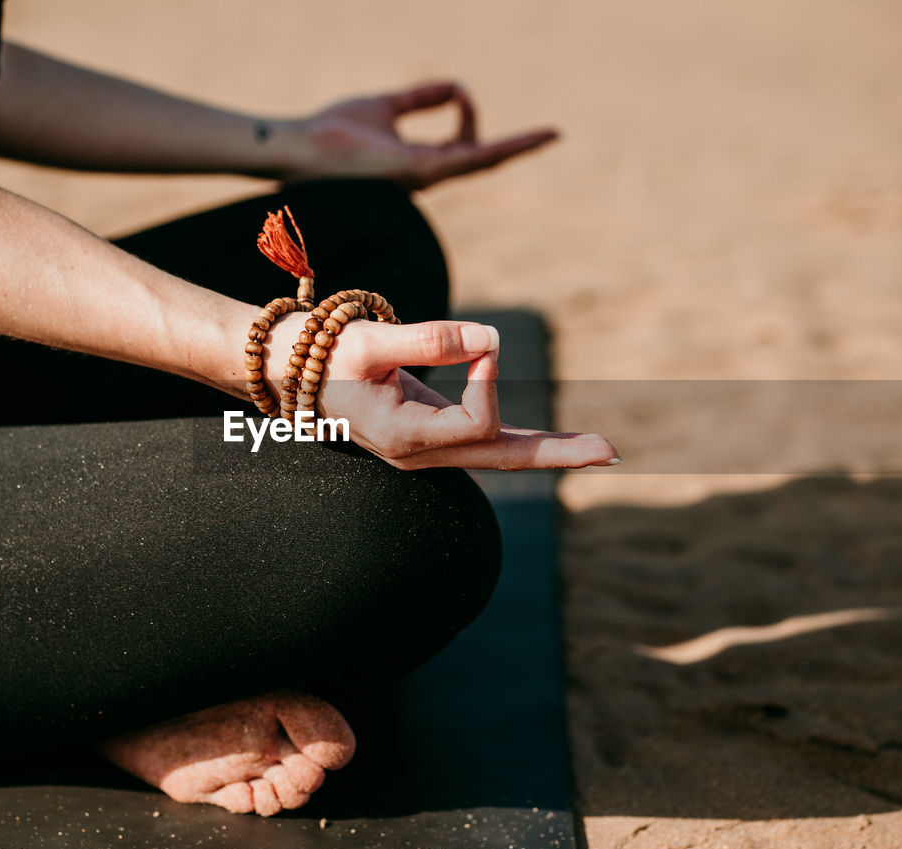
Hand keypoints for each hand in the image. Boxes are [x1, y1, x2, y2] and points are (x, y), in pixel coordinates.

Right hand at [266, 315, 619, 470]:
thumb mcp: (368, 340)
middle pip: (503, 457)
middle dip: (558, 453)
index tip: (480, 342)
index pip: (474, 419)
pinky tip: (559, 442)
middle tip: (612, 452)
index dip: (489, 378)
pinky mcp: (432, 434)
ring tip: (601, 450)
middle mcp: (421, 454)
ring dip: (551, 450)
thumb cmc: (321, 352)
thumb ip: (427, 340)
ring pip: (499, 454)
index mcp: (404, 437)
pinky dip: (524, 439)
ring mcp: (427, 450)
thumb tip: (489, 339)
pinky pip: (486, 440)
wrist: (290, 372)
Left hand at [282, 81, 557, 189]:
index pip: (461, 147)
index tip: (463, 91)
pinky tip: (523, 139)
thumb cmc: (333, 131)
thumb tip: (456, 85)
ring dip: (517, 147)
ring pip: (482, 162)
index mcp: (416, 161)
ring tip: (551, 135)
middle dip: (516, 148)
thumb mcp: (386, 105)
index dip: (472, 119)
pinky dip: (498, 145)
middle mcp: (424, 175)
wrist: (300, 148)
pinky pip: (469, 158)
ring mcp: (424, 177)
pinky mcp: (418, 172)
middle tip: (551, 134)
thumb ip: (420, 97)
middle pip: (481, 160)